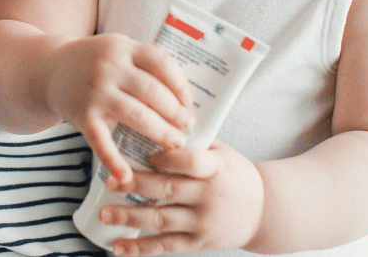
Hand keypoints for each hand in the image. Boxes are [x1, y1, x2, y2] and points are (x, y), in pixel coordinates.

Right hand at [46, 34, 193, 183]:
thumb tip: (185, 96)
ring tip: (176, 143)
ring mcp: (95, 92)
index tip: (190, 102)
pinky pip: (102, 142)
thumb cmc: (94, 63)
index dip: (181, 85)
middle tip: (188, 126)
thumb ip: (145, 65)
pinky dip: (114, 161)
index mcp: (124, 48)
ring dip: (161, 132)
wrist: (48, 70)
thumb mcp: (118, 51)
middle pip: (153, 92)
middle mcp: (110, 67)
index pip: (162, 63)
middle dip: (176, 112)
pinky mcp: (83, 115)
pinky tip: (127, 176)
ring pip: (137, 115)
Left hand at [100, 142, 264, 255]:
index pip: (190, 161)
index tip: (147, 154)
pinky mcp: (198, 242)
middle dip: (135, 185)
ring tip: (104, 214)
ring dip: (129, 217)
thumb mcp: (223, 153)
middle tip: (110, 182)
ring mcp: (202, 222)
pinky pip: (165, 245)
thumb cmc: (237, 176)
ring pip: (160, 220)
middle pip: (167, 190)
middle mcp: (208, 196)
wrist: (263, 212)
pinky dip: (140, 248)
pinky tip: (118, 247)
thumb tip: (157, 123)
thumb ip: (194, 144)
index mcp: (216, 168)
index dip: (166, 158)